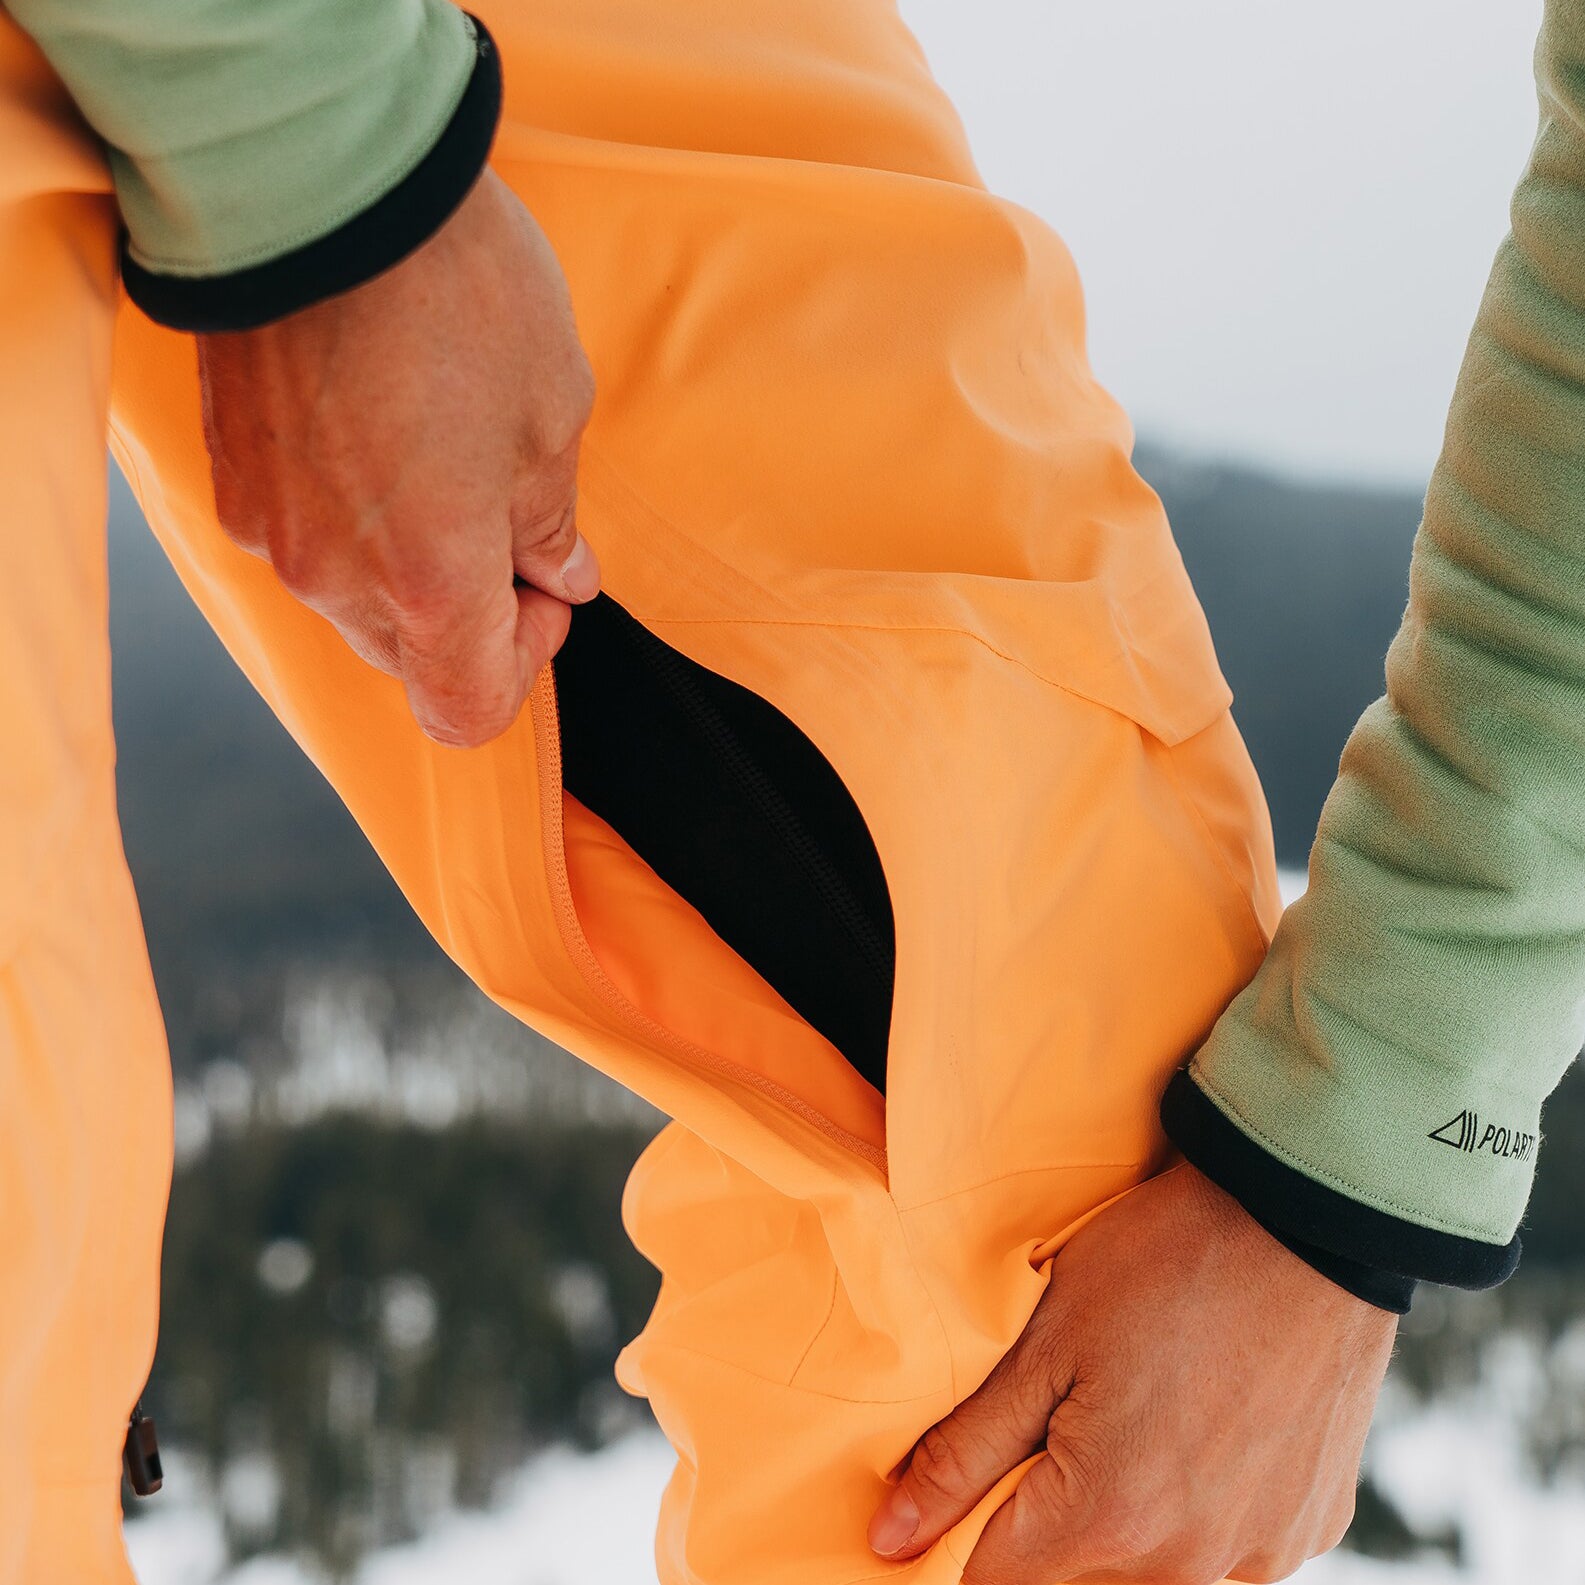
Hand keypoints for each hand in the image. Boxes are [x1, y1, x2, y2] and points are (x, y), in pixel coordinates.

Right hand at [196, 168, 597, 747]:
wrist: (321, 180)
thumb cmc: (458, 295)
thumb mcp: (551, 414)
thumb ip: (553, 522)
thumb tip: (563, 574)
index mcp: (431, 586)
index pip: (469, 712)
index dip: (523, 671)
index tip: (544, 594)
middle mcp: (338, 580)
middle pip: (412, 660)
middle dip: (472, 614)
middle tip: (512, 520)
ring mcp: (274, 532)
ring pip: (356, 601)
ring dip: (410, 564)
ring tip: (445, 458)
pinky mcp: (233, 479)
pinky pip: (306, 538)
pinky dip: (352, 518)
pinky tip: (381, 432)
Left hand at [867, 1164, 1396, 1583]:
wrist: (1305, 1219)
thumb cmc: (1162, 1265)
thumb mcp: (1043, 1343)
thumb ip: (962, 1453)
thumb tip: (890, 1540)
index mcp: (1107, 1519)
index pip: (991, 1575)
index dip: (963, 1518)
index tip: (969, 1460)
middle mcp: (1187, 1565)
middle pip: (1076, 1571)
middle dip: (1048, 1507)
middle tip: (1066, 1401)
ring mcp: (1258, 1553)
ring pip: (1152, 1561)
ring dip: (1128, 1506)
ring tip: (1142, 1398)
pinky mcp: (1309, 1527)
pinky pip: (1227, 1542)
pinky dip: (1201, 1498)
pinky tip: (1204, 1414)